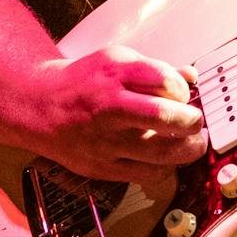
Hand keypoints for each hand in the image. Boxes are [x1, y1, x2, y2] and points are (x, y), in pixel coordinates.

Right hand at [23, 44, 206, 183]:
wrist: (40, 107)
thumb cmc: (82, 83)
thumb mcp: (116, 61)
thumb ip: (155, 70)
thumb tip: (190, 76)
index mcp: (114, 74)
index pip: (165, 82)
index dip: (183, 90)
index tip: (182, 95)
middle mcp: (109, 107)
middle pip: (165, 117)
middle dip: (192, 122)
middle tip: (196, 122)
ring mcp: (105, 141)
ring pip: (161, 152)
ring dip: (188, 149)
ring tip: (194, 143)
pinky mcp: (102, 167)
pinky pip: (146, 174)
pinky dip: (166, 168)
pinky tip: (168, 158)